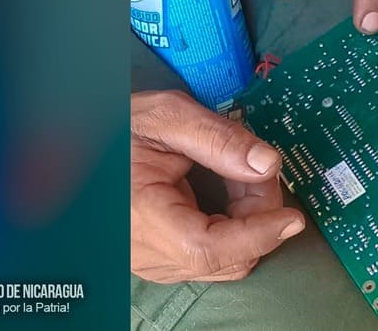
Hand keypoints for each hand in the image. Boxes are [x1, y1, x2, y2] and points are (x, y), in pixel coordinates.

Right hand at [131, 90, 304, 282]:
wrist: (84, 140)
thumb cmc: (119, 125)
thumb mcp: (168, 116)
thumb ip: (220, 139)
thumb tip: (268, 164)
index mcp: (142, 215)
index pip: (208, 247)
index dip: (257, 235)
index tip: (293, 218)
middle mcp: (146, 250)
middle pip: (226, 256)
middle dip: (258, 214)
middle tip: (256, 166)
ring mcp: (153, 260)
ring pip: (225, 261)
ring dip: (248, 220)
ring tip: (235, 172)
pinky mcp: (162, 259)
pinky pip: (213, 256)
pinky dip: (233, 226)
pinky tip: (225, 190)